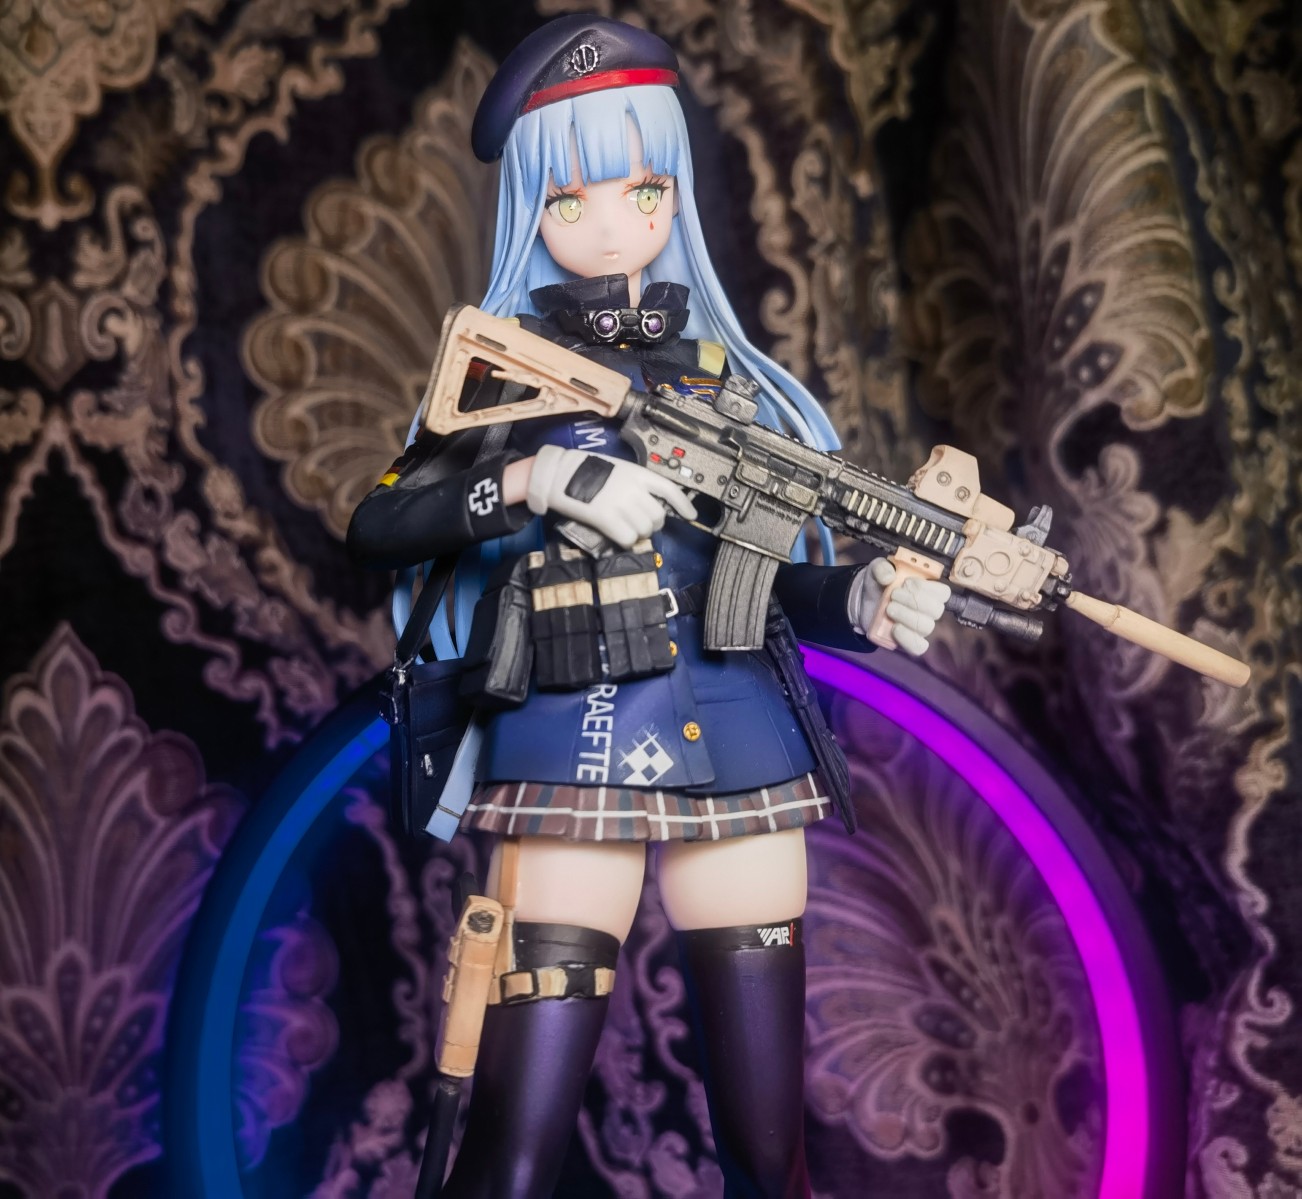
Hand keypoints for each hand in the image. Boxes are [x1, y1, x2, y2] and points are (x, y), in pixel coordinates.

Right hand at [525, 446, 695, 548]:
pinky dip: (625, 541)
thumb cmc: (583, 470)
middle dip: (652, 524)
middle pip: (658, 516)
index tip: (691, 514)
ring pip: (645, 530)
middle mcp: (633, 489)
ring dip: (638, 533)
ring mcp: (621, 504)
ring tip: (624, 529)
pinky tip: (617, 536)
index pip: (669, 489)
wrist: (559, 474)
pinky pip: (628, 539)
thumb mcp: (616, 469)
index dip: (683, 504)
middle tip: (639, 524)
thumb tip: (645, 503)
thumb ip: (634, 484)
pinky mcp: (607, 519)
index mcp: (637, 473)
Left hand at [848, 558, 950, 655]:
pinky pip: (918, 646)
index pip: (943, 592)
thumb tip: (888, 576)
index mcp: (928, 590)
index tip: (907, 583)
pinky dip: (907, 638)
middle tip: (893, 595)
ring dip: (907, 616)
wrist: (863, 603)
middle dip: (914, 602)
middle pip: (936, 610)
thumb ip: (882, 568)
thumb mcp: (877, 570)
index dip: (927, 588)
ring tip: (889, 608)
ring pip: (926, 626)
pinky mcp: (910, 642)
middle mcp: (928, 610)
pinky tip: (895, 628)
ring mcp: (920, 628)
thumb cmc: (879, 584)